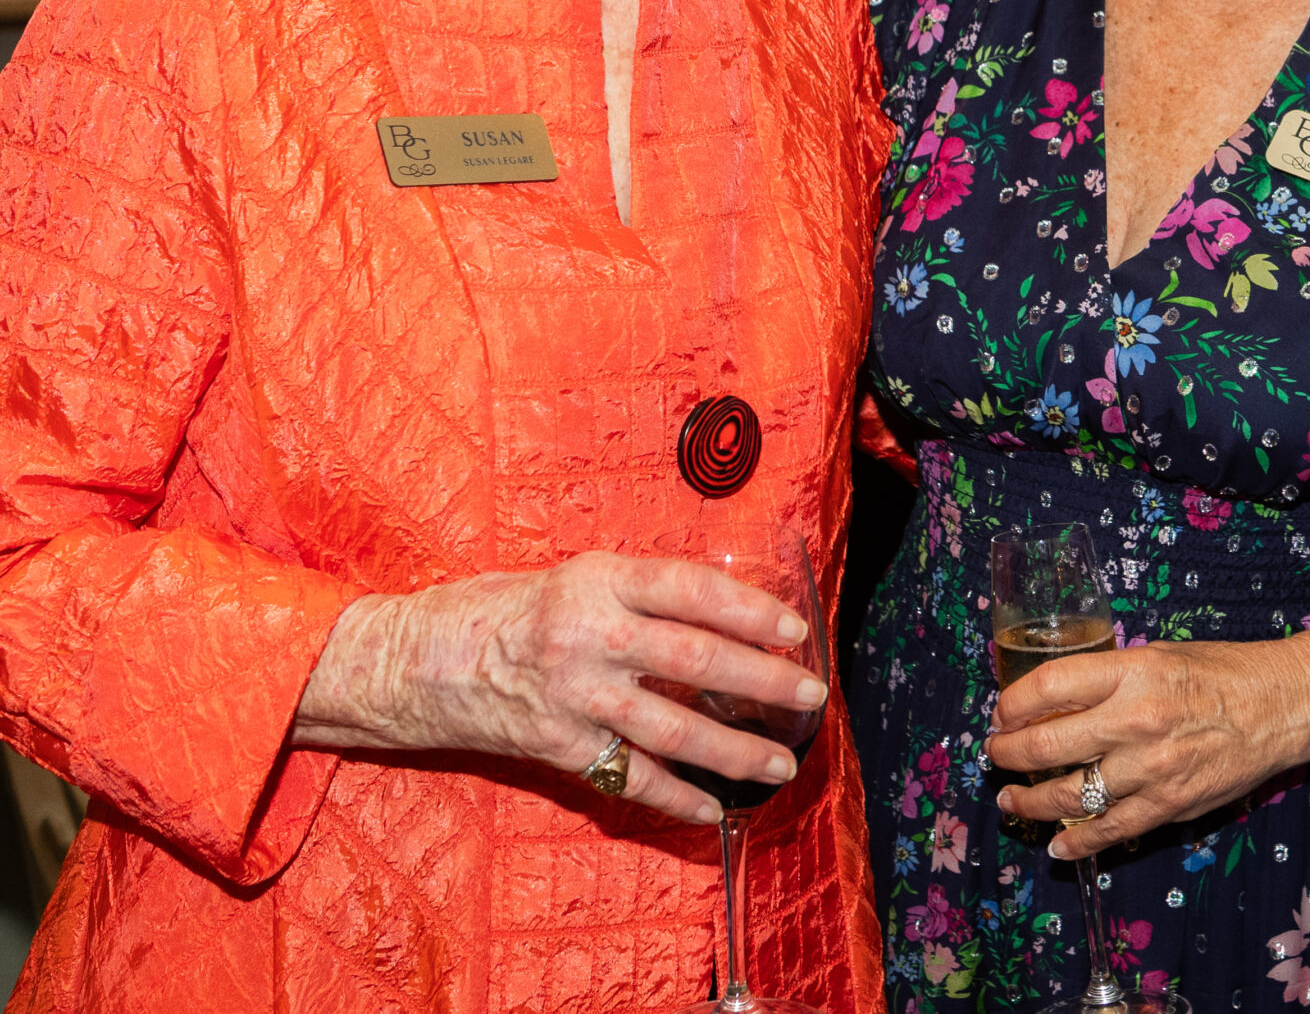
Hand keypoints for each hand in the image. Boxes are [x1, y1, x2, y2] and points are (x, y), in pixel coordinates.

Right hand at [293, 552, 827, 825]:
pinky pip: (627, 777)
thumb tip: (729, 616)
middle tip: (810, 695)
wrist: (421, 659)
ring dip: (733, 750)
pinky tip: (712, 809)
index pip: (692, 590)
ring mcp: (574, 695)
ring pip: (672, 729)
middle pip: (696, 660)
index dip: (750, 609)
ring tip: (779, 764)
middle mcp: (591, 636)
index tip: (795, 630)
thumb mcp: (580, 578)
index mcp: (601, 581)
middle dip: (763, 681)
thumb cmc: (511, 609)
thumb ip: (643, 595)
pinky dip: (674, 796)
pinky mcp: (556, 746)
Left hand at [988, 640, 1309, 860]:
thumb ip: (1110, 679)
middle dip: (1008, 754)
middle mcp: (1136, 721)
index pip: (1049, 687)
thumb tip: (1058, 701)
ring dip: (1030, 802)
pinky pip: (1110, 831)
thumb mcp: (1158, 656)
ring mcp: (1152, 770)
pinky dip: (1077, 842)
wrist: (1283, 706)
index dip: (1013, 703)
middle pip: (1046, 746)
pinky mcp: (1169, 806)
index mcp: (1132, 674)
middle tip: (997, 753)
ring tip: (1011, 799)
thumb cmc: (1223, 673)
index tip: (1003, 711)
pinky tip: (1057, 845)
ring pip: (1070, 796)